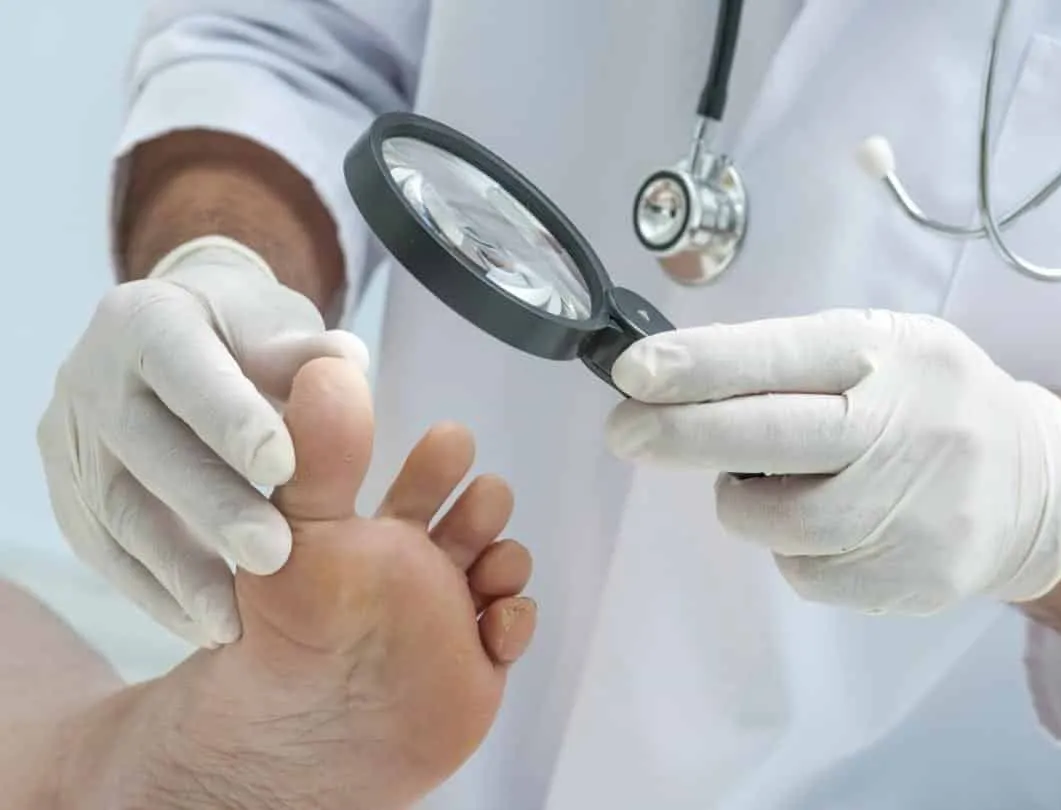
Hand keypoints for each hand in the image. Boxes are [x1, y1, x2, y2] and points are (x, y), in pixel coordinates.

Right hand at [37, 236, 367, 646]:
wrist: (183, 336)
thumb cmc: (244, 332)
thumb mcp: (275, 323)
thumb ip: (305, 352)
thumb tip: (347, 363)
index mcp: (147, 319)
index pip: (183, 368)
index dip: (228, 416)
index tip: (284, 466)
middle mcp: (92, 374)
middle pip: (144, 447)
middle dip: (211, 507)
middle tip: (274, 556)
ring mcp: (72, 435)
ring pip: (115, 510)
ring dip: (176, 569)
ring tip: (233, 618)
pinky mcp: (68, 488)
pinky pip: (103, 548)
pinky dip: (152, 591)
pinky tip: (202, 622)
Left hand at [192, 357, 535, 805]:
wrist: (306, 736)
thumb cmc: (293, 627)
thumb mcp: (303, 528)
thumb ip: (321, 450)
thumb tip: (331, 365)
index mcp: (379, 536)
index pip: (424, 481)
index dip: (442, 458)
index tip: (451, 439)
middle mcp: (417, 573)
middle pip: (475, 519)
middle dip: (486, 503)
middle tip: (479, 501)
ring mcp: (449, 619)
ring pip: (503, 567)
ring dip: (507, 557)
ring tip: (487, 568)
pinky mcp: (474, 667)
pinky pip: (513, 629)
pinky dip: (514, 619)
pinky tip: (491, 624)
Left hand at [604, 309, 1060, 614]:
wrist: (1036, 485)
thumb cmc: (929, 402)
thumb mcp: (879, 348)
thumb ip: (791, 363)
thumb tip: (673, 384)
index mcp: (890, 354)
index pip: (781, 355)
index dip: (700, 366)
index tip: (632, 372)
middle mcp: (904, 428)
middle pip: (770, 438)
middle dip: (682, 435)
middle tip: (625, 432)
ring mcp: (913, 510)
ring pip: (777, 520)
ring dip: (744, 501)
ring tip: (770, 480)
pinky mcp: (911, 578)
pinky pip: (806, 571)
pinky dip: (793, 548)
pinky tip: (829, 522)